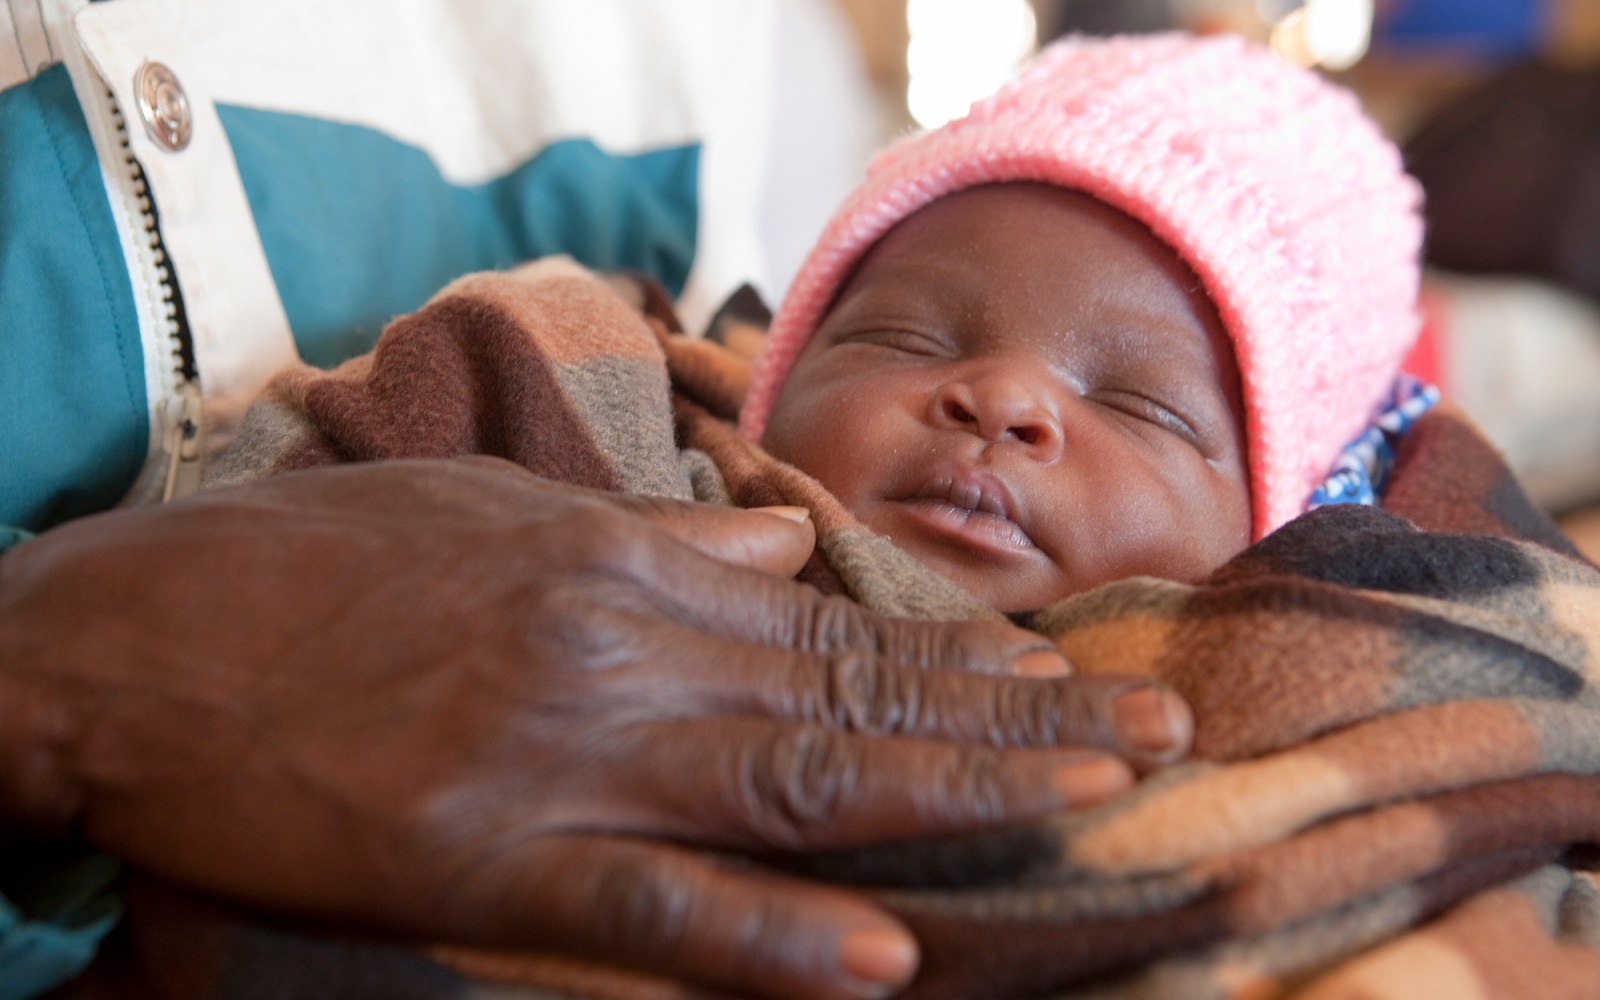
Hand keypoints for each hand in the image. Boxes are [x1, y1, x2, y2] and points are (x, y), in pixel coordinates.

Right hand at [0, 458, 1190, 999]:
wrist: (146, 630)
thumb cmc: (323, 564)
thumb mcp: (503, 514)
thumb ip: (655, 534)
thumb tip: (776, 542)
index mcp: (624, 571)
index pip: (837, 624)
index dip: (967, 658)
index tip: (1076, 671)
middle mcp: (622, 653)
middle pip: (855, 698)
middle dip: (1016, 721)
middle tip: (1157, 730)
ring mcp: (562, 758)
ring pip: (794, 783)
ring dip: (952, 796)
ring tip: (1090, 799)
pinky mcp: (485, 859)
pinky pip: (652, 904)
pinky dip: (769, 935)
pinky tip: (878, 956)